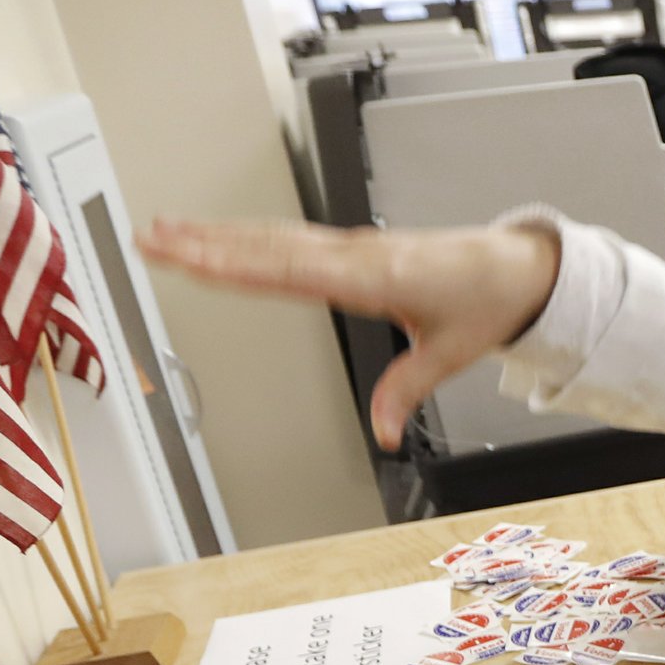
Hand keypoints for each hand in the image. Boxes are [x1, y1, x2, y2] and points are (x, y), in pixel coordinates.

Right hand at [138, 218, 561, 450]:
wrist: (515, 268)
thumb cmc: (486, 301)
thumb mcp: (450, 353)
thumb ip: (407, 391)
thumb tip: (384, 434)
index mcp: (375, 277)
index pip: (291, 271)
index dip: (237, 266)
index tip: (190, 259)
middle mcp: (356, 254)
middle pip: (266, 247)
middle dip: (203, 244)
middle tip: (148, 238)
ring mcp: (351, 247)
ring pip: (271, 236)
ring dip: (214, 232)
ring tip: (161, 230)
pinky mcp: (351, 248)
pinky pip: (289, 237)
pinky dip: (248, 234)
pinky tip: (217, 235)